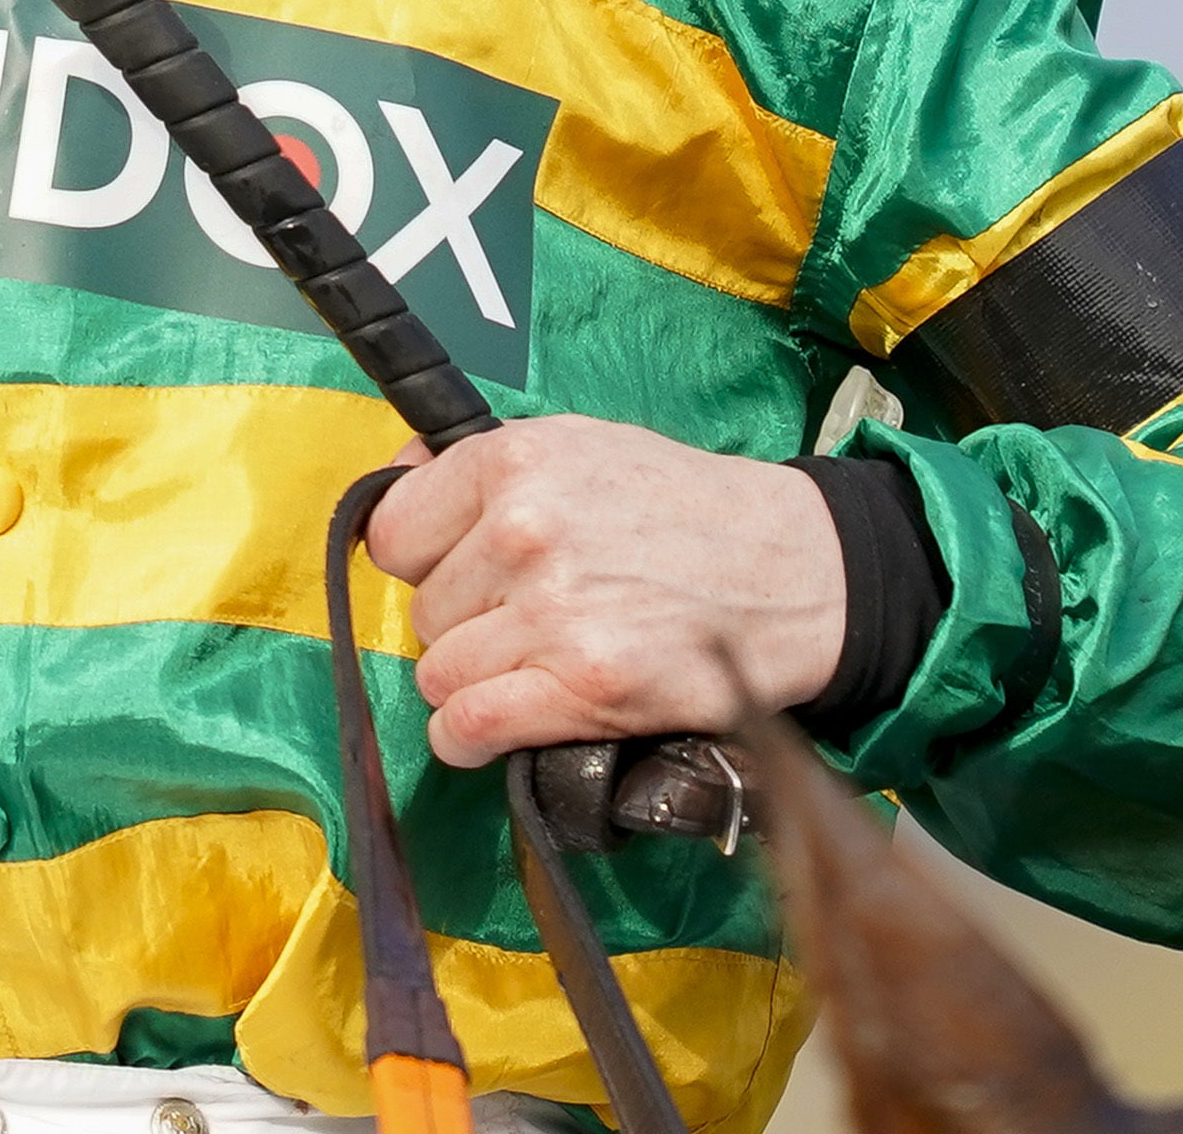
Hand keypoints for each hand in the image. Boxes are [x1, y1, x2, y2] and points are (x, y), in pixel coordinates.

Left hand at [365, 417, 844, 766]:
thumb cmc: (683, 507)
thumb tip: (391, 483)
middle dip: (466, 622)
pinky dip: (470, 737)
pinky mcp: (585, 686)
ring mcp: (553, 612)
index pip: (392, 532)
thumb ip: (479, 467)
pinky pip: (467, 727)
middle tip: (528, 616)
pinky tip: (501, 723)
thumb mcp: (580, 445)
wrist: (791, 569)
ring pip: (439, 675)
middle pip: (424, 611)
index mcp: (515, 460)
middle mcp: (525, 530)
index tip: (458, 571)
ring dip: (475, 682)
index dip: (423, 559)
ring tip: (534, 664)